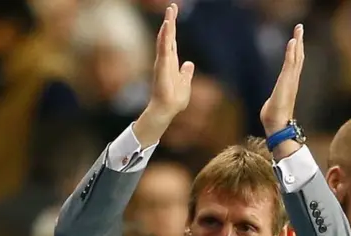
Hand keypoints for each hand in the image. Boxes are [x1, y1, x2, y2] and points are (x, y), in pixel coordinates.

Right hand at [147, 3, 194, 120]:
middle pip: (168, 36)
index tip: (173, 14)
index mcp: (171, 62)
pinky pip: (163, 48)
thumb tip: (189, 64)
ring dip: (167, 25)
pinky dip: (165, 36)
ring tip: (170, 11)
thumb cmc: (174, 100)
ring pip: (165, 39)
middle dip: (170, 21)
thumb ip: (186, 73)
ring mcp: (163, 62)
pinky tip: (167, 26)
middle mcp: (166, 59)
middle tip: (171, 6)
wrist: (167, 110)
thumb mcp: (185, 83)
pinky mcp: (162, 66)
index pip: (172, 41)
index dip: (173, 28)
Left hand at [260, 24, 304, 135]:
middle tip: (300, 27)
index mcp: (289, 84)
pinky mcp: (286, 82)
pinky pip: (290, 63)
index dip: (296, 51)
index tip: (296, 39)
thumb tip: (270, 107)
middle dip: (299, 41)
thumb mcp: (272, 104)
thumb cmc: (273, 119)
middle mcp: (292, 80)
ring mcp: (290, 81)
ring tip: (298, 29)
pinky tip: (293, 41)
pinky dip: (292, 52)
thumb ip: (274, 101)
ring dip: (297, 42)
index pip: (294, 64)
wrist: (277, 126)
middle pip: (298, 57)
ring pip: (296, 57)